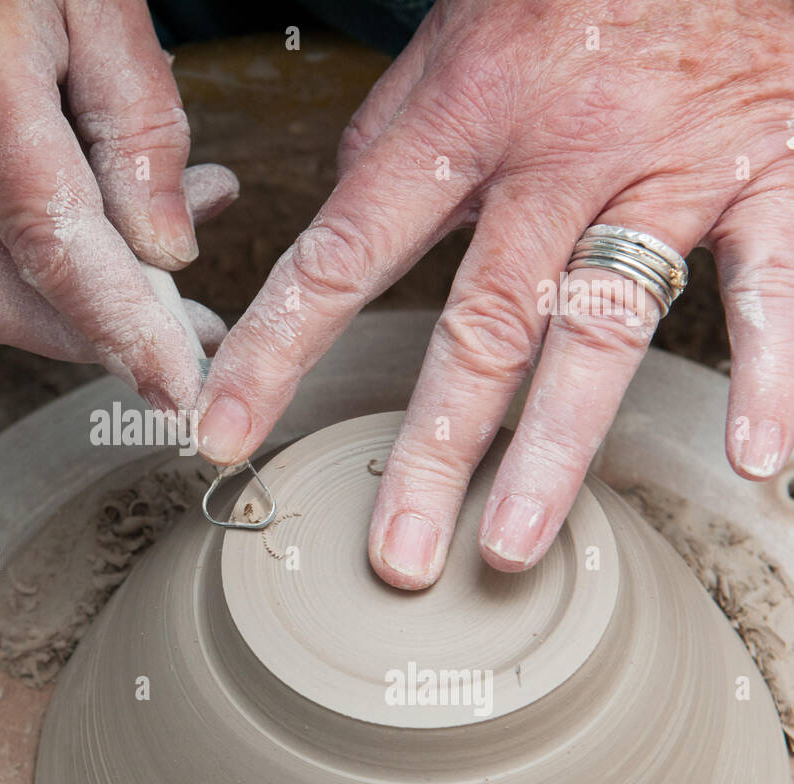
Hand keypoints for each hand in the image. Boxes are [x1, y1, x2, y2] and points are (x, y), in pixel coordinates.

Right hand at [0, 0, 237, 409]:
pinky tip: (109, 222)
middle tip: (180, 348)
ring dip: (76, 304)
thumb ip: (142, 127)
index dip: (115, 324)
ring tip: (167, 279)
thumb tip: (165, 251)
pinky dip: (43, 256)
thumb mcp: (109, 0)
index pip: (48, 239)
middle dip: (93, 341)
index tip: (175, 383)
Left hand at [195, 0, 793, 588]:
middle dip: (432, 451)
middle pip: (482, 324)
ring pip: (603, 327)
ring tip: (511, 541)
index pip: (344, 253)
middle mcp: (561, 152)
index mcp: (466, 115)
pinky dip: (771, 369)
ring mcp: (670, 167)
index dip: (276, 351)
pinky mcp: (770, 172)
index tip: (225, 432)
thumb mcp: (454, 34)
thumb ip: (395, 136)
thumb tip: (346, 218)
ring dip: (556, 448)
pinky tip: (754, 456)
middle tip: (396, 552)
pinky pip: (773, 281)